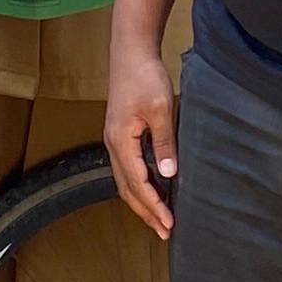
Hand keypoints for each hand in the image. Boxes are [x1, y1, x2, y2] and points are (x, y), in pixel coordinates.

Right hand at [105, 47, 178, 237]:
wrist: (130, 51)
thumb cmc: (145, 76)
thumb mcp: (160, 110)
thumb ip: (164, 143)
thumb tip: (168, 175)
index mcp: (120, 141)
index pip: (138, 184)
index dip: (154, 206)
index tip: (169, 224)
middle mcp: (113, 144)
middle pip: (127, 189)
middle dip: (145, 212)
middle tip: (164, 231)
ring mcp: (114, 139)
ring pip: (125, 180)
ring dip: (141, 200)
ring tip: (158, 217)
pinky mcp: (120, 133)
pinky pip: (127, 168)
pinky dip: (139, 184)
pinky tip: (153, 188)